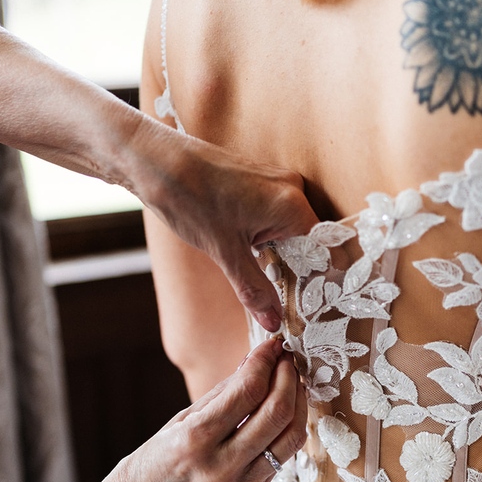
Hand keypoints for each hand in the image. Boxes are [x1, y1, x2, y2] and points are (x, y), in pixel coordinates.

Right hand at [94, 336, 307, 481]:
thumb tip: (254, 363)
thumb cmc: (150, 466)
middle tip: (287, 359)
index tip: (271, 345)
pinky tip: (281, 414)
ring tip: (292, 382)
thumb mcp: (178, 422)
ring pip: (290, 439)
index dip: (265, 361)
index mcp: (196, 440)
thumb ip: (221, 394)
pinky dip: (285, 431)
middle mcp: (222, 467)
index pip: (248, 391)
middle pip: (277, 413)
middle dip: (289, 377)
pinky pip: (279, 459)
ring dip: (297, 404)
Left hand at [126, 119, 316, 331]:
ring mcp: (277, 182)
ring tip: (265, 275)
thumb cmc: (189, 199)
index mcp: (292, 205)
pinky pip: (278, 216)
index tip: (309, 305)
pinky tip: (251, 250)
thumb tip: (275, 321)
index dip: (318, 280)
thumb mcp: (225, 253)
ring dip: (282, 254)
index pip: (324, 251)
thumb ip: (254, 289)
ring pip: (293, 229)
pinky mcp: (261, 181)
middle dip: (298, 270)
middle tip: (285, 299)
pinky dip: (270, 237)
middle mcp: (292, 189)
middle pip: (310, 240)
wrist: (157, 160)